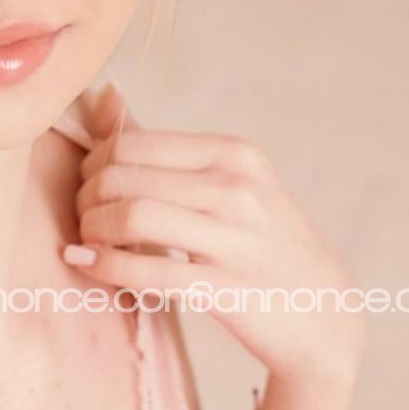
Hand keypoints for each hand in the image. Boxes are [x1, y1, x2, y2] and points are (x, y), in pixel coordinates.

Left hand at [67, 83, 365, 386]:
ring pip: (131, 217)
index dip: (93, 166)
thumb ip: (164, 148)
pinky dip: (106, 267)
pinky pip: (149, 271)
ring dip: (91, 231)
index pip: (133, 143)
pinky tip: (86, 267)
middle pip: (123, 177)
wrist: (325, 314)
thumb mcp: (231, 183)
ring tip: (87, 243)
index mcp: (235, 154)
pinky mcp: (227, 288)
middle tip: (84, 220)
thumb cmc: (265, 244)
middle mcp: (237, 188)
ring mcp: (236, 238)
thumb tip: (103, 95)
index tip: (89, 190)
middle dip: (85, 199)